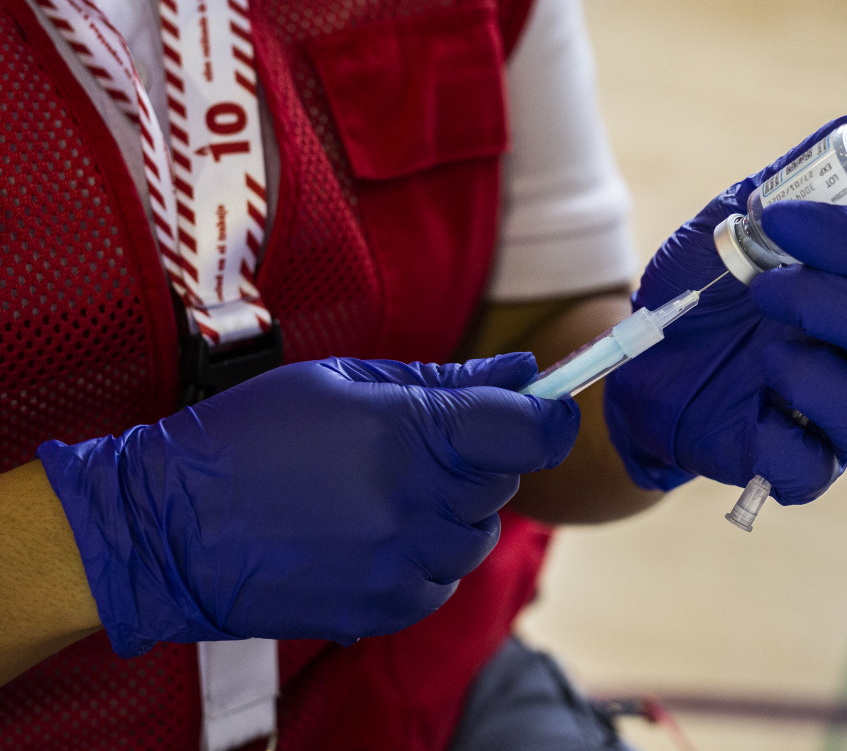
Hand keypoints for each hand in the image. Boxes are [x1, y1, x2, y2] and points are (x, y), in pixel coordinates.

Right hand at [38, 353, 578, 656]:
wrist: (167, 525)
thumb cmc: (249, 436)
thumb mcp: (343, 380)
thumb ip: (445, 379)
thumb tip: (522, 369)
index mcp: (407, 432)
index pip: (527, 432)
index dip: (547, 417)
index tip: (545, 409)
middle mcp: (413, 503)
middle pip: (503, 483)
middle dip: (477, 461)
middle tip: (419, 446)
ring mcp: (399, 563)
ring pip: (476, 538)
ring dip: (451, 513)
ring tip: (384, 492)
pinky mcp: (381, 610)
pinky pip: (441, 583)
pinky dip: (423, 559)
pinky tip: (372, 535)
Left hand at [604, 116, 846, 504]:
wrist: (637, 360)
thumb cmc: (694, 292)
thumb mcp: (721, 230)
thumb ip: (780, 188)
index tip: (779, 219)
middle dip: (833, 302)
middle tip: (764, 289)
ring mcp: (826, 410)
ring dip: (821, 377)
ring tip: (764, 358)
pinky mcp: (789, 459)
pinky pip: (815, 469)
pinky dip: (788, 444)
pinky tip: (754, 407)